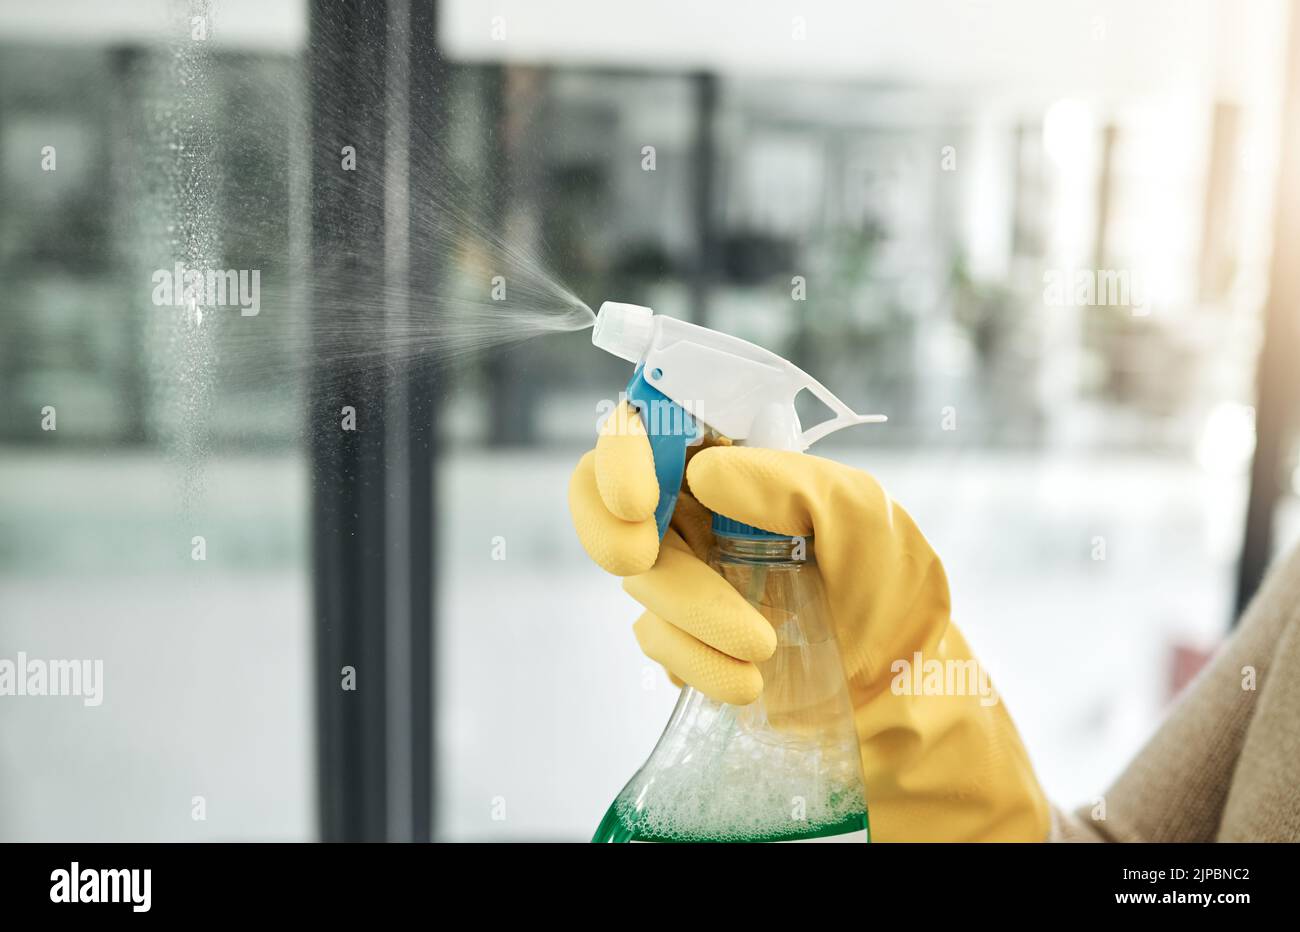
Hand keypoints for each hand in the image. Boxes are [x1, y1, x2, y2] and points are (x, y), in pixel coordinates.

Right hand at [569, 401, 1049, 840]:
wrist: (895, 677)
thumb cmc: (882, 576)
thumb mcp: (859, 514)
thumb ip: (788, 483)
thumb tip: (701, 473)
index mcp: (725, 454)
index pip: (645, 424)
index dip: (620, 453)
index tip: (640, 499)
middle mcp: (690, 504)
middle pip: (599, 495)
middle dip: (604, 528)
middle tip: (637, 558)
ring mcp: (679, 568)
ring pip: (640, 577)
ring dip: (692, 612)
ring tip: (764, 648)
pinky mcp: (678, 631)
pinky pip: (657, 638)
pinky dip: (696, 661)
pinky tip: (749, 682)